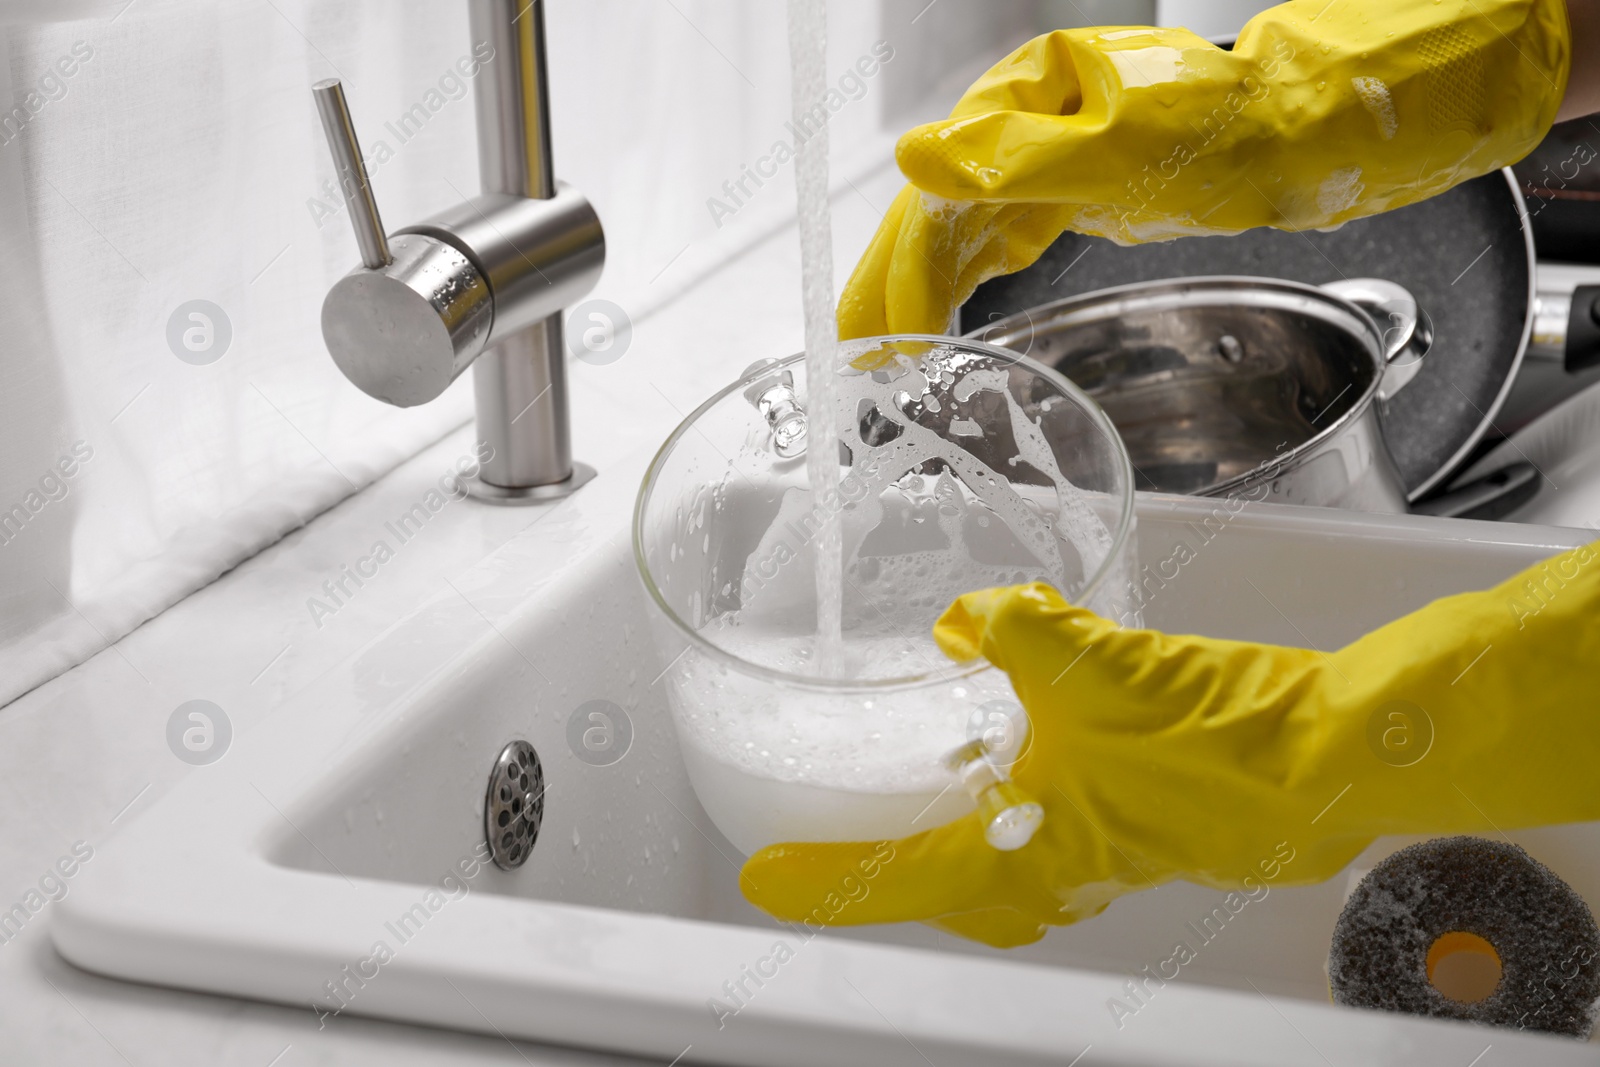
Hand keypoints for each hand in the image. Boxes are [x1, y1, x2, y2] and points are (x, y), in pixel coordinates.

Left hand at [742, 542, 1599, 947]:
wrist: (1327, 757)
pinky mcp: (1133, 833)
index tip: (766, 878)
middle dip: (880, 871)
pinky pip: (1042, 841)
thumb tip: (962, 618)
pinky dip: (1002, 814)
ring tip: (903, 799)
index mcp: (1029, 856)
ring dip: (942, 844)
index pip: (899, 880)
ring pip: (993, 873)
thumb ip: (1012, 629)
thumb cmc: (1224, 738)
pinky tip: (1007, 757)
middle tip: (828, 842)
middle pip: (941, 892)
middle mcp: (1057, 875)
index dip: (825, 878)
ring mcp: (1099, 860)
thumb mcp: (1093, 665)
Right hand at [840, 0, 1569, 338]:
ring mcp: (1047, 158)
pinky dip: (965, 283)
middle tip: (856, 368)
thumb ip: (1018, 157)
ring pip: (960, 235)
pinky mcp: (1076, 191)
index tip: (877, 347)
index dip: (897, 277)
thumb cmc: (1240, 130)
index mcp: (1022, 102)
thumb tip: (915, 162)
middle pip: (934, 220)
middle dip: (891, 294)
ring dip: (921, 296)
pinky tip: (949, 316)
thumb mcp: (1127, 148)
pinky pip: (998, 241)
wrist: (1313, 129)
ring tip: (887, 358)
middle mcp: (1021, 126)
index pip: (935, 203)